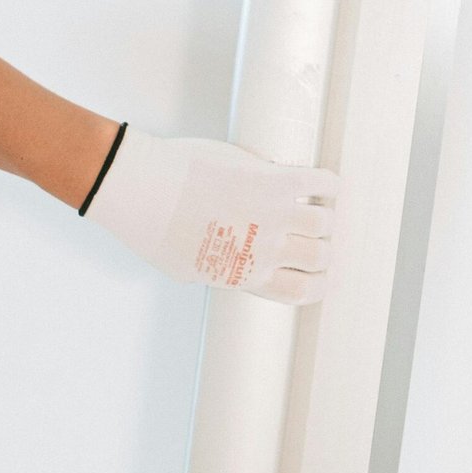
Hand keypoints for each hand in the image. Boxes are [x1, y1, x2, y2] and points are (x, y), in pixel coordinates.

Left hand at [83, 126, 339, 304]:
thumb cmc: (154, 227)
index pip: (301, 292)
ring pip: (324, 222)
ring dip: (322, 216)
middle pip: (319, 256)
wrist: (142, 190)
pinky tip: (323, 183)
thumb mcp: (186, 268)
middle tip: (311, 235)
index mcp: (245, 277)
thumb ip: (215, 272)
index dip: (315, 282)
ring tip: (312, 206)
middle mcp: (264, 251)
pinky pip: (322, 182)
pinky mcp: (273, 180)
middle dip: (319, 247)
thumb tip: (226, 270)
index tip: (315, 272)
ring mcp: (272, 215)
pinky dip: (329, 184)